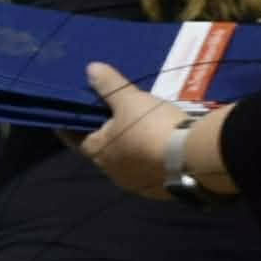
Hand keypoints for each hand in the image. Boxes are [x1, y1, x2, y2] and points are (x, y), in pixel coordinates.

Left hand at [75, 62, 239, 202]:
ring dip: (129, 150)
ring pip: (127, 163)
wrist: (191, 158)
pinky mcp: (158, 191)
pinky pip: (148, 172)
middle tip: (111, 119)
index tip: (69, 119)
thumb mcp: (129, 99)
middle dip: (106, 137)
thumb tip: (90, 69)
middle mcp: (113, 172)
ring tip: (139, 133)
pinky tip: (158, 149)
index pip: (75, 139)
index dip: (72, 127)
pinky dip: (149, 160)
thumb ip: (108, 85)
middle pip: (103, 151)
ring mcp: (136, 185)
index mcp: (99, 152)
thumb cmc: (150, 126)